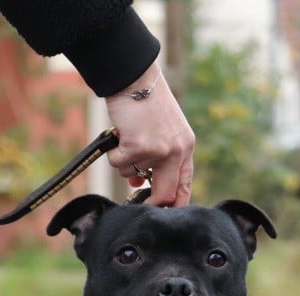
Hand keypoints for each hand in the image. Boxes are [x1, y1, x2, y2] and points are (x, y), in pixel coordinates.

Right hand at [105, 65, 194, 206]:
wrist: (133, 77)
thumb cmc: (145, 102)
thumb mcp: (164, 131)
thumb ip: (159, 158)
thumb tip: (138, 183)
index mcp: (186, 147)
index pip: (184, 185)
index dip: (174, 203)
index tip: (164, 213)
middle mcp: (176, 151)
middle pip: (165, 194)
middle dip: (151, 203)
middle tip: (139, 204)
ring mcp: (157, 151)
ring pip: (133, 175)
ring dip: (125, 162)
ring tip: (128, 137)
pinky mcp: (137, 148)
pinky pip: (119, 165)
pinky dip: (114, 153)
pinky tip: (120, 135)